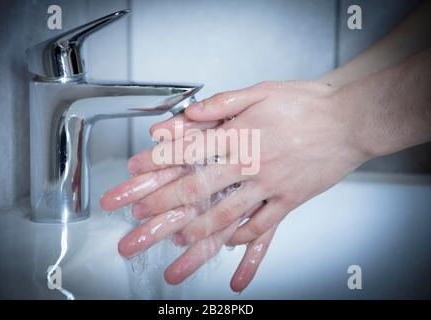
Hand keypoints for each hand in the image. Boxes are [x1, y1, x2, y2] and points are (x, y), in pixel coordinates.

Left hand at [101, 80, 369, 290]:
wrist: (350, 120)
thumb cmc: (306, 104)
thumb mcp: (261, 91)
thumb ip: (222, 103)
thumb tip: (189, 112)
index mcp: (240, 135)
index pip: (188, 151)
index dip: (156, 164)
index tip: (133, 175)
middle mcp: (251, 165)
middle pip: (198, 189)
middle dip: (163, 207)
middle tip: (138, 222)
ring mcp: (270, 187)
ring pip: (227, 216)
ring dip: (197, 234)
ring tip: (173, 249)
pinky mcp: (290, 202)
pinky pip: (264, 228)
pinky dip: (245, 244)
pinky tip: (229, 253)